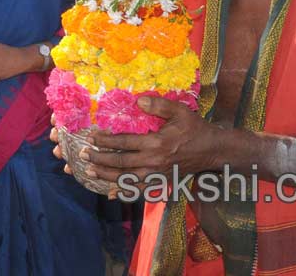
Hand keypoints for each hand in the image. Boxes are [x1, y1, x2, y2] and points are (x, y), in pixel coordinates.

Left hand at [82, 96, 217, 184]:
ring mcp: (157, 175)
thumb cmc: (195, 128)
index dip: (105, 141)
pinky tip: (111, 193)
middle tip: (83, 155)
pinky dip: (124, 193)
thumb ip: (159, 105)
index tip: (90, 137)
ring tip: (89, 172)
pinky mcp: (161, 182)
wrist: (213, 151)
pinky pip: (139, 191)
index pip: (124, 143)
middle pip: (120, 163)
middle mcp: (154, 162)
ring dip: (106, 177)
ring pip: (126, 179)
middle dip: (99, 159)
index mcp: (156, 143)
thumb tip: (137, 101)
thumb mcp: (180, 111)